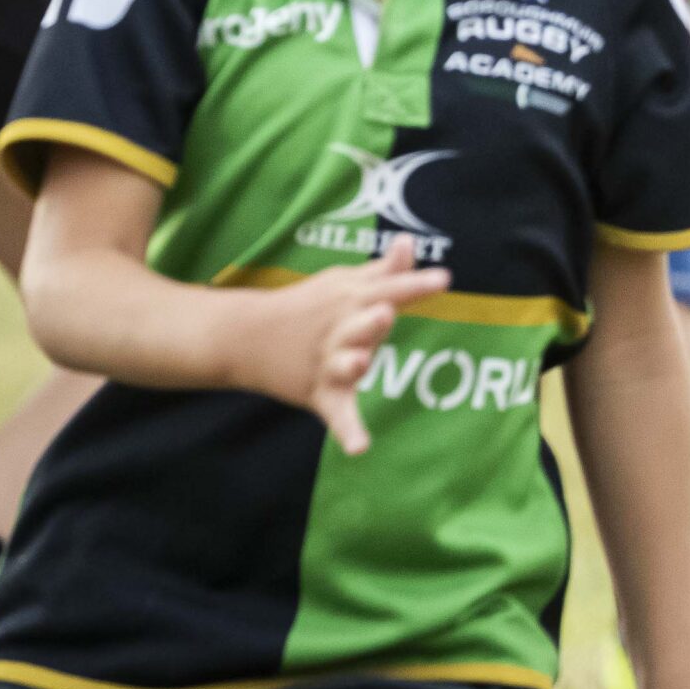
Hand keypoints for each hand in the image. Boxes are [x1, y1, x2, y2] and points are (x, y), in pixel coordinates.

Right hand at [230, 237, 447, 453]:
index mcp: (352, 299)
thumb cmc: (310, 306)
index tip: (443, 279)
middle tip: (385, 312)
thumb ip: (384, 271)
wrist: (246, 336)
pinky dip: (349, 431)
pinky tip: (360, 448)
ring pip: (345, 366)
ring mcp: (328, 362)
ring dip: (352, 364)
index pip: (389, 290)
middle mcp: (340, 329)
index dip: (415, 285)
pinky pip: (338, 415)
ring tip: (360, 362)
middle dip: (372, 320)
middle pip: (362, 325)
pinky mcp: (321, 393)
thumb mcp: (344, 283)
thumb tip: (409, 240)